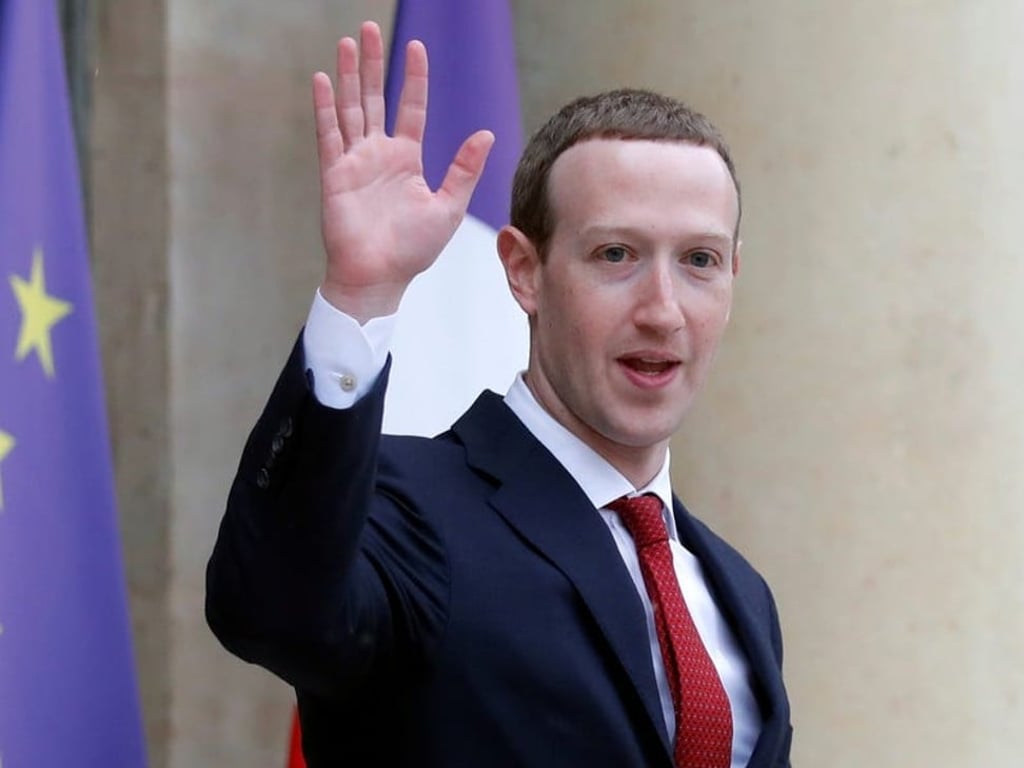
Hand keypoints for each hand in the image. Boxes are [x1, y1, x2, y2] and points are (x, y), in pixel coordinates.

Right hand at [312, 21, 494, 322]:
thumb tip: (486, 134)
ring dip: (348, 76)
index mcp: (407, 159)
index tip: (416, 47)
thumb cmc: (413, 250)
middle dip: (372, 65)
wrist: (380, 277)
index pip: (410, 108)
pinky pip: (329, 134)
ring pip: (350, 108)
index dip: (413, 78)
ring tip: (348, 43)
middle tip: (369, 30)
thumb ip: (464, 169)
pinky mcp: (334, 174)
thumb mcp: (448, 206)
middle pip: (374, 98)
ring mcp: (354, 162)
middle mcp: (379, 154)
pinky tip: (324, 80)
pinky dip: (326, 108)